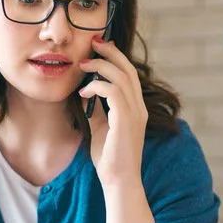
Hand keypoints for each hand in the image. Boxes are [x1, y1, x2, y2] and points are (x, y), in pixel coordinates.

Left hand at [78, 36, 147, 188]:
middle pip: (128, 69)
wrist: (118, 181)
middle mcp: (139, 107)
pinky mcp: (126, 120)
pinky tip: (84, 93)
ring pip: (121, 76)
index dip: (116, 57)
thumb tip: (86, 93)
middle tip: (93, 41)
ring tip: (83, 65)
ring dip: (100, 67)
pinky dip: (97, 87)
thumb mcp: (101, 127)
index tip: (99, 48)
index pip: (129, 75)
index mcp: (136, 108)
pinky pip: (113, 91)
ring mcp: (135, 113)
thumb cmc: (110, 158)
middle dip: (110, 52)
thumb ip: (97, 109)